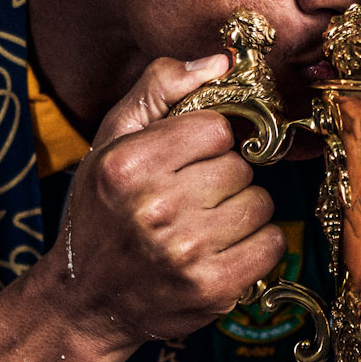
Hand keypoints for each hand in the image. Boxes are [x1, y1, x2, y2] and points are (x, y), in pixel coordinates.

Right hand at [48, 55, 286, 350]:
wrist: (88, 300)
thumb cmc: (102, 213)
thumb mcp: (111, 141)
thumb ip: (159, 88)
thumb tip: (220, 61)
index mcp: (127, 165)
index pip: (217, 128)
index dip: (206, 143)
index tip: (187, 162)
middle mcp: (155, 208)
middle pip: (241, 167)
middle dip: (223, 179)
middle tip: (191, 200)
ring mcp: (185, 253)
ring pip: (260, 203)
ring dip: (241, 212)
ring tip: (204, 226)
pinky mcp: (212, 288)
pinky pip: (272, 244)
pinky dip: (256, 245)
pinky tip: (222, 250)